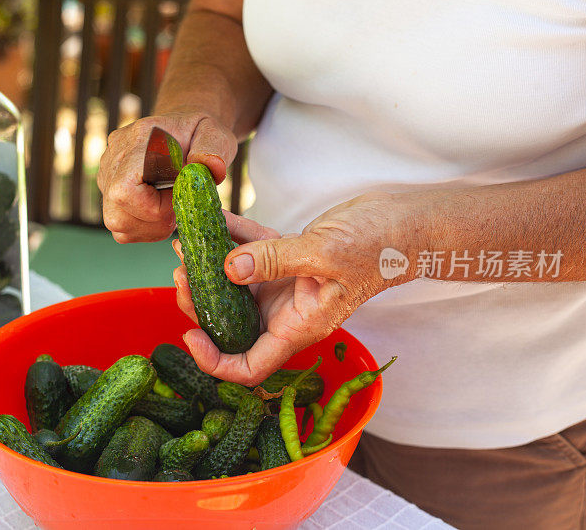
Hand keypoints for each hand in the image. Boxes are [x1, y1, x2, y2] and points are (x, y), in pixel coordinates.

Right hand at [97, 112, 236, 242]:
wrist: (181, 130)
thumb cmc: (198, 133)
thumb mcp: (215, 133)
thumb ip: (213, 148)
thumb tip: (214, 168)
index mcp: (139, 140)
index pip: (125, 190)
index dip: (155, 207)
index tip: (182, 197)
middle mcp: (115, 157)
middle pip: (117, 214)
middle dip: (155, 221)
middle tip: (180, 207)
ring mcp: (106, 174)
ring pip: (117, 223)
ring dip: (151, 227)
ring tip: (172, 208)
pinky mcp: (108, 190)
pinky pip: (120, 225)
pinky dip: (144, 227)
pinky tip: (161, 211)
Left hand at [172, 192, 416, 384]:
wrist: (405, 222)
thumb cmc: (380, 246)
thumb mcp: (325, 253)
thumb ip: (275, 259)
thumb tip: (229, 268)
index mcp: (300, 326)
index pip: (250, 366)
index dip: (216, 361)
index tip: (191, 336)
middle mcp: (288, 311)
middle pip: (232, 323)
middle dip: (201, 303)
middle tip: (180, 274)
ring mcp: (286, 285)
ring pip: (235, 284)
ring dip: (208, 266)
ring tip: (184, 243)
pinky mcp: (288, 258)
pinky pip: (251, 249)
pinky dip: (232, 236)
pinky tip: (213, 220)